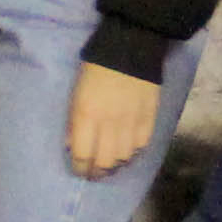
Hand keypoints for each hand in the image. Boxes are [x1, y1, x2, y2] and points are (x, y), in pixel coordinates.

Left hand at [64, 60, 160, 179]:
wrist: (129, 48)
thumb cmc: (95, 70)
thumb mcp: (75, 94)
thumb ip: (73, 122)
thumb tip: (72, 147)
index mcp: (86, 115)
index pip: (82, 155)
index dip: (80, 168)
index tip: (79, 171)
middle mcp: (109, 123)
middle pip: (104, 162)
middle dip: (97, 172)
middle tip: (94, 173)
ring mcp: (131, 122)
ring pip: (124, 158)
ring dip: (116, 165)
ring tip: (111, 164)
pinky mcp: (149, 118)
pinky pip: (142, 146)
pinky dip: (134, 153)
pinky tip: (129, 152)